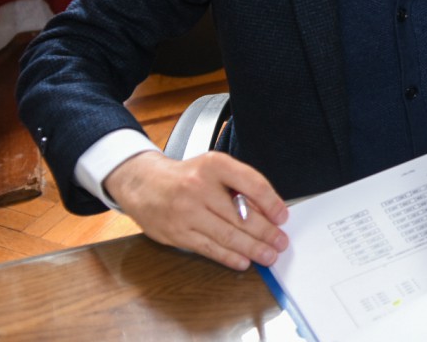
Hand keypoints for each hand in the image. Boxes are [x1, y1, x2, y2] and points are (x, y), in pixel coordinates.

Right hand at [104, 150, 288, 270]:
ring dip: (252, 248)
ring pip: (227, 235)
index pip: (252, 184)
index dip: (272, 203)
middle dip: (266, 232)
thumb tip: (268, 211)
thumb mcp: (214, 168)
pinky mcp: (177, 233)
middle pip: (241, 214)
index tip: (283, 217)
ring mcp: (186, 211)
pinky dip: (229, 257)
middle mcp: (199, 187)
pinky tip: (244, 261)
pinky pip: (209, 248)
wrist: (143, 184)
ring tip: (269, 255)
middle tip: (280, 242)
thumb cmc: (186, 177)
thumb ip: (239, 185)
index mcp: (214, 165)